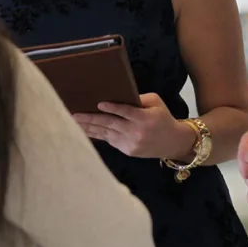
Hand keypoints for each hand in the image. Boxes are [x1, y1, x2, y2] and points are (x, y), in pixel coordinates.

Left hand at [74, 94, 197, 159]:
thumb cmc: (163, 118)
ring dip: (89, 128)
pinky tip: (86, 130)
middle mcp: (137, 132)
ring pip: (106, 133)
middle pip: (111, 124)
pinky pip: (109, 141)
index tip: (99, 104)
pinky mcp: (128, 150)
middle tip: (74, 114)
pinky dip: (97, 135)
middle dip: (91, 118)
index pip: (126, 112)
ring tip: (75, 122)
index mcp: (145, 118)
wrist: (173, 142)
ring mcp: (131, 143)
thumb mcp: (156, 103)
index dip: (112, 108)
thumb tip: (117, 96)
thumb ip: (138, 99)